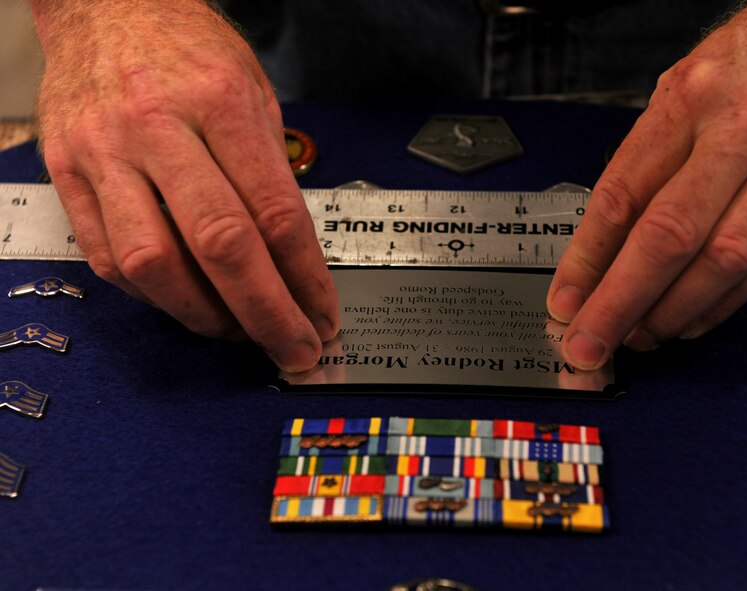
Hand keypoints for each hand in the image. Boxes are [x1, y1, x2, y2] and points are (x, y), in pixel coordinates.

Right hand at [30, 0, 337, 371]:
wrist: (106, 6)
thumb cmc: (189, 49)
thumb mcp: (253, 93)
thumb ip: (271, 174)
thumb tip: (294, 262)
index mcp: (220, 102)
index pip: (275, 214)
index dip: (306, 280)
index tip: (323, 316)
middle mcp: (158, 127)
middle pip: (221, 245)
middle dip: (265, 313)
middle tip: (293, 348)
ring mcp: (104, 151)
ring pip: (153, 262)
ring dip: (204, 314)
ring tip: (237, 330)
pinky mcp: (66, 171)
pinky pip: (105, 255)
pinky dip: (151, 293)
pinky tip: (184, 300)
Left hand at [548, 0, 746, 369]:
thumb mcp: (686, 83)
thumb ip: (650, 156)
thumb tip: (607, 241)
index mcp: (691, 97)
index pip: (623, 194)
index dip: (588, 259)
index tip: (565, 300)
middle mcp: (744, 128)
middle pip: (669, 236)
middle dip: (620, 302)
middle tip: (590, 343)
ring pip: (723, 260)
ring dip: (672, 312)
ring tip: (639, 336)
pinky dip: (724, 302)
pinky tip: (692, 321)